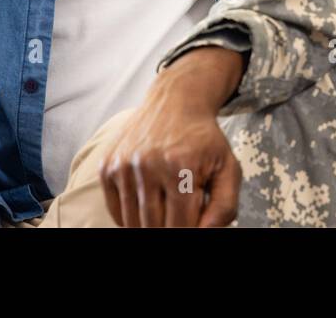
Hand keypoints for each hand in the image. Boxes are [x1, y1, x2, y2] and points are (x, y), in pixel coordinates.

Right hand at [98, 46, 245, 226]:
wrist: (176, 102)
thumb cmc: (204, 140)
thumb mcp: (228, 167)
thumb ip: (225, 206)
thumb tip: (206, 233)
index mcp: (181, 167)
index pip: (181, 226)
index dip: (190, 230)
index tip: (193, 220)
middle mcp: (148, 165)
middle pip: (154, 227)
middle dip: (169, 227)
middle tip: (179, 213)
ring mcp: (124, 166)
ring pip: (132, 222)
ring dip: (149, 224)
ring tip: (164, 208)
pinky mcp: (108, 166)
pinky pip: (115, 211)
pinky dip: (130, 217)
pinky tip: (146, 203)